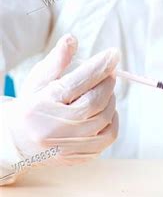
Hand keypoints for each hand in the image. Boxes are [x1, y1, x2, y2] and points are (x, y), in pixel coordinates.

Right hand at [4, 35, 119, 165]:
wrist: (14, 142)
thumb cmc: (30, 106)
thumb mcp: (38, 80)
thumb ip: (57, 60)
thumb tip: (72, 39)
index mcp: (41, 105)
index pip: (77, 83)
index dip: (99, 67)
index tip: (113, 54)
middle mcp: (53, 129)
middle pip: (94, 102)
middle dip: (107, 83)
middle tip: (109, 72)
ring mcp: (66, 146)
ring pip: (104, 120)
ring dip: (111, 100)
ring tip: (105, 91)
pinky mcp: (76, 158)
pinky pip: (106, 139)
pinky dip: (112, 121)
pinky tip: (106, 111)